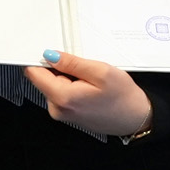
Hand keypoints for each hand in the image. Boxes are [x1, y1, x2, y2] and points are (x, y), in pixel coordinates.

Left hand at [23, 51, 151, 136]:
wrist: (135, 118)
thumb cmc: (123, 98)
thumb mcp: (100, 71)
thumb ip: (71, 63)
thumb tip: (50, 55)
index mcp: (63, 98)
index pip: (34, 73)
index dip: (41, 58)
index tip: (52, 52)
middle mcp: (57, 109)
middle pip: (43, 78)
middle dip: (59, 67)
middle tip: (83, 67)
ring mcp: (62, 113)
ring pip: (53, 84)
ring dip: (67, 76)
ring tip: (89, 79)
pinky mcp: (67, 113)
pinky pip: (61, 92)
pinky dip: (72, 85)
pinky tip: (89, 87)